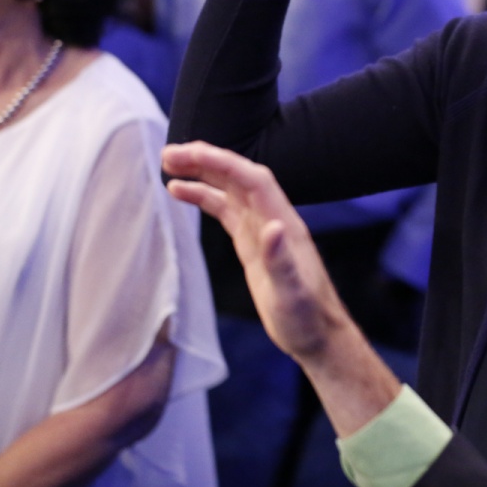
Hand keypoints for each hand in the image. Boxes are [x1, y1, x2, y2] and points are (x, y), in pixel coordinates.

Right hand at [163, 142, 347, 364]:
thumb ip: (281, 262)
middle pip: (238, 177)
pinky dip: (204, 197)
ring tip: (168, 164)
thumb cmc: (306, 317)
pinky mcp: (251, 243)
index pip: (252, 180)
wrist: (317, 333)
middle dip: (207, 161)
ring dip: (202, 173)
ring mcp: (262, 229)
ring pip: (230, 190)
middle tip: (168, 153)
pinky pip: (225, 210)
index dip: (222, 162)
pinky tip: (180, 192)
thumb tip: (272, 227)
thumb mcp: (292, 294)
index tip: (189, 153)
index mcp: (283, 223)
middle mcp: (273, 219)